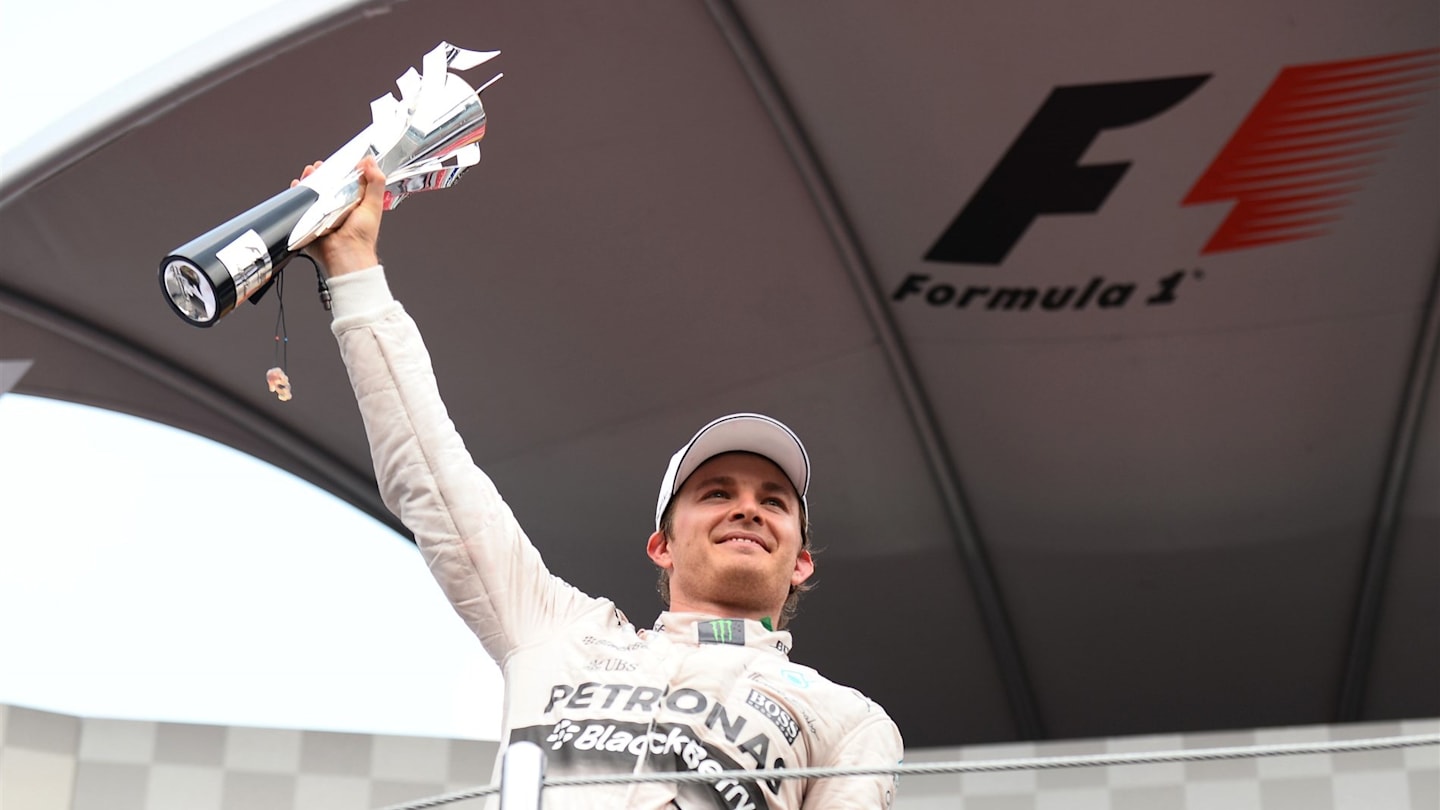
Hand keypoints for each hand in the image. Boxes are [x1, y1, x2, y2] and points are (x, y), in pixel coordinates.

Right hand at [292, 155, 385, 277]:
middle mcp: (337, 207)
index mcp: (353, 202)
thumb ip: (376, 182)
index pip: (345, 181)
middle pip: (325, 185)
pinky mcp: (310, 221)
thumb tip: (371, 162)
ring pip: (312, 193)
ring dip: (308, 181)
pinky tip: (297, 187)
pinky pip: (300, 206)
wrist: (345, 254)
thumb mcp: (374, 205)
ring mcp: (322, 214)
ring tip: (308, 174)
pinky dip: (296, 195)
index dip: (339, 170)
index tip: (335, 161)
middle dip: (320, 174)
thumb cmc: (361, 237)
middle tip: (318, 167)